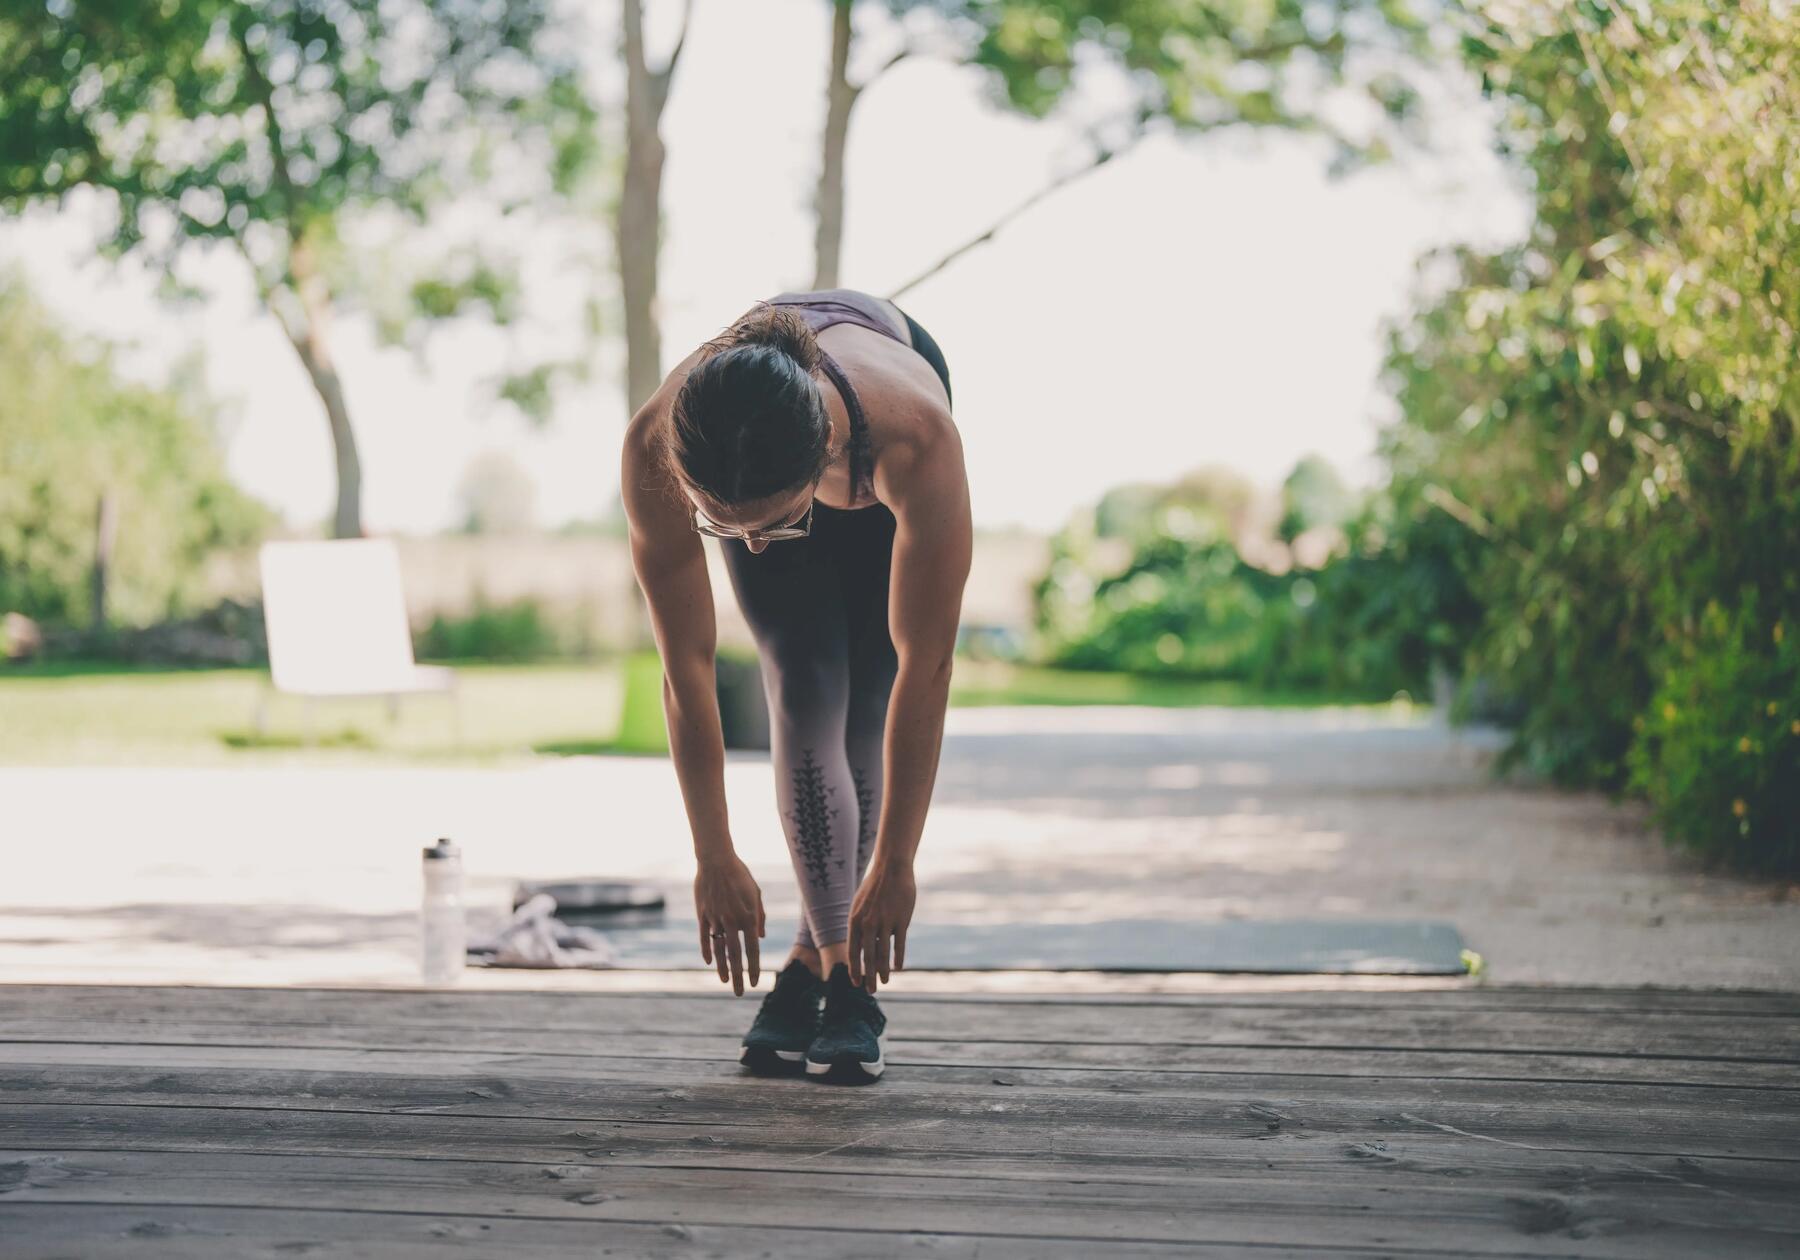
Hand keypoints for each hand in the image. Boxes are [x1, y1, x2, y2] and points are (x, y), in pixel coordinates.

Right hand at [694, 851, 764, 994]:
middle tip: (739, 993)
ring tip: (724, 982)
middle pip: (735, 956)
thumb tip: (759, 937)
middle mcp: (732, 922)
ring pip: (718, 950)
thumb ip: (759, 917)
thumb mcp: (756, 894)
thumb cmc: (740, 875)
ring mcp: (715, 919)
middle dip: (738, 977)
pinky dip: (706, 951)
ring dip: (722, 968)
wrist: (716, 860)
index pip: (752, 950)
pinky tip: (709, 962)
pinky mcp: (702, 915)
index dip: (753, 968)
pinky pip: (704, 937)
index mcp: (748, 917)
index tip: (754, 983)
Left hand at [847, 860, 915, 993]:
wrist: (891, 869)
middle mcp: (868, 924)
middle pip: (868, 957)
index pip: (852, 952)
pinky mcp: (901, 920)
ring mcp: (885, 922)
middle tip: (869, 991)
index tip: (855, 983)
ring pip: (884, 954)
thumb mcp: (859, 906)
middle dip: (868, 977)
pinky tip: (898, 968)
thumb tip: (861, 948)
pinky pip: (899, 944)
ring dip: (883, 971)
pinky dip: (898, 958)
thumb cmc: (874, 888)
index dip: (854, 969)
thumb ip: (859, 927)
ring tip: (884, 982)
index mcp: (855, 921)